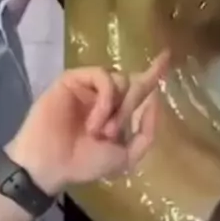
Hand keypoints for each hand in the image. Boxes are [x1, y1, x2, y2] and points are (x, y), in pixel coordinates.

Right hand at [6, 52, 169, 195]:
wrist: (51, 164)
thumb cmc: (85, 164)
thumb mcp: (126, 157)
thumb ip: (146, 132)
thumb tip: (155, 101)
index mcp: (118, 113)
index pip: (141, 88)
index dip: (155, 73)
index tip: (168, 55)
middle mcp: (105, 97)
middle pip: (134, 84)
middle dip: (131, 107)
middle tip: (110, 133)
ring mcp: (89, 87)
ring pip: (121, 80)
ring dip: (117, 109)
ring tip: (100, 132)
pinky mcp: (73, 80)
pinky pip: (102, 77)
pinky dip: (105, 99)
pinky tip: (94, 120)